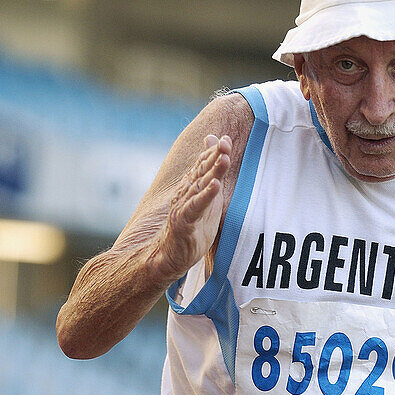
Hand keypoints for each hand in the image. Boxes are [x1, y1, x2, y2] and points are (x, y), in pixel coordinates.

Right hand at [155, 134, 231, 280]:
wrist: (169, 256)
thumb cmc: (191, 228)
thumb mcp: (205, 201)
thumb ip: (211, 178)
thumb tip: (214, 156)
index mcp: (192, 187)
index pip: (203, 165)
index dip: (214, 152)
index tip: (226, 139)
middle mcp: (186, 193)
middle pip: (202, 171)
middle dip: (214, 156)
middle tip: (226, 142)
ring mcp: (184, 206)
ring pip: (200, 186)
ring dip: (213, 171)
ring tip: (224, 158)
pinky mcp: (184, 222)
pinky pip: (196, 207)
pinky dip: (206, 196)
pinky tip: (215, 186)